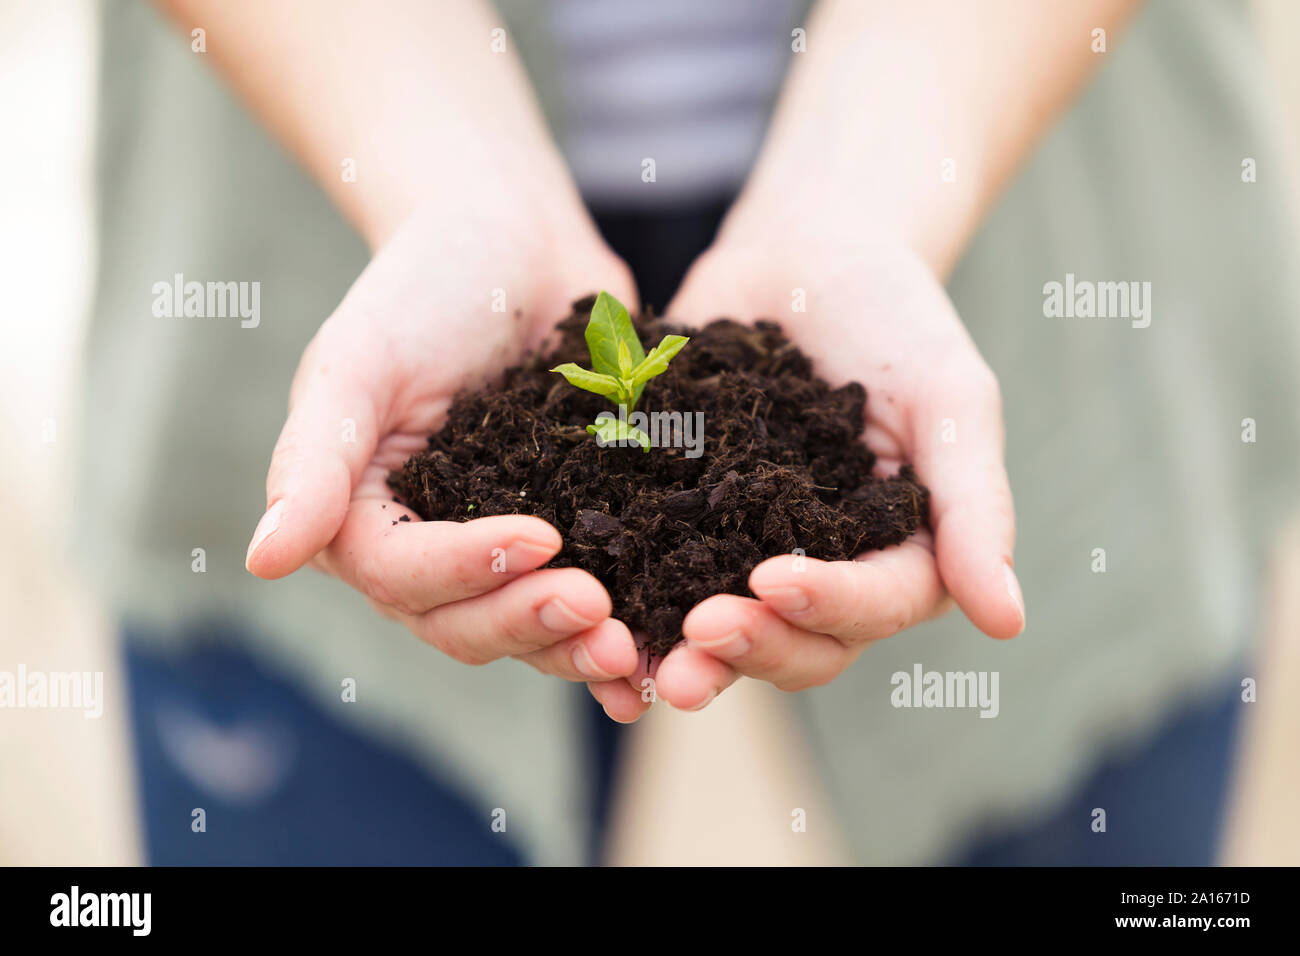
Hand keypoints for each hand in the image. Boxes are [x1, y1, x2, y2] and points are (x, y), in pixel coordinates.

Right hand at [245, 198, 642, 683]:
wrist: (516, 241)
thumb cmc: (425, 286)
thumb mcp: (360, 361)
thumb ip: (313, 459)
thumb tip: (264, 561)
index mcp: (361, 516)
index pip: (402, 572)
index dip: (468, 569)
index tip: (544, 537)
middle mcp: (427, 548)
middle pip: (464, 622)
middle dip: (529, 621)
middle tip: (599, 611)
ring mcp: (498, 548)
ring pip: (526, 628)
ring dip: (574, 646)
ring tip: (632, 649)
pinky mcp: (569, 535)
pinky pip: (591, 595)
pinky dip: (622, 627)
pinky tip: (660, 648)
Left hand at [588, 233, 1023, 720]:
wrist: (806, 254)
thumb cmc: (895, 318)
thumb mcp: (951, 399)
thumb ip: (974, 504)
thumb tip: (1009, 622)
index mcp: (901, 553)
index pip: (876, 604)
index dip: (829, 605)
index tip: (776, 582)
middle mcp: (825, 569)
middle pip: (798, 640)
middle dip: (750, 646)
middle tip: (698, 637)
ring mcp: (748, 551)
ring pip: (723, 625)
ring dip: (684, 648)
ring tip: (635, 656)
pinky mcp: (682, 521)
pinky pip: (654, 569)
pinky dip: (625, 594)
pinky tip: (585, 596)